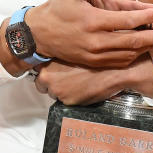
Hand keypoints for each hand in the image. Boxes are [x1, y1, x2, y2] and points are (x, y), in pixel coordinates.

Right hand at [28, 0, 152, 67]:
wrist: (39, 35)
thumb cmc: (56, 9)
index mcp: (93, 21)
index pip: (127, 20)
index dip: (147, 17)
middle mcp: (96, 41)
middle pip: (133, 41)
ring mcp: (95, 55)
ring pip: (128, 53)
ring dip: (149, 48)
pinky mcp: (93, 63)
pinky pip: (119, 62)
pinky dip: (134, 56)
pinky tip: (145, 50)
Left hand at [33, 54, 152, 105]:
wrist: (114, 71)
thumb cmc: (98, 59)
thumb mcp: (78, 51)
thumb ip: (64, 55)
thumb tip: (59, 58)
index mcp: (49, 61)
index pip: (38, 67)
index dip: (48, 68)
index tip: (55, 68)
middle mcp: (48, 76)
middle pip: (42, 81)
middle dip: (52, 80)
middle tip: (66, 76)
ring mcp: (56, 90)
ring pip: (53, 92)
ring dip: (61, 89)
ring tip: (76, 83)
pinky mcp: (67, 101)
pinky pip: (65, 100)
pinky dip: (72, 97)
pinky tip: (82, 89)